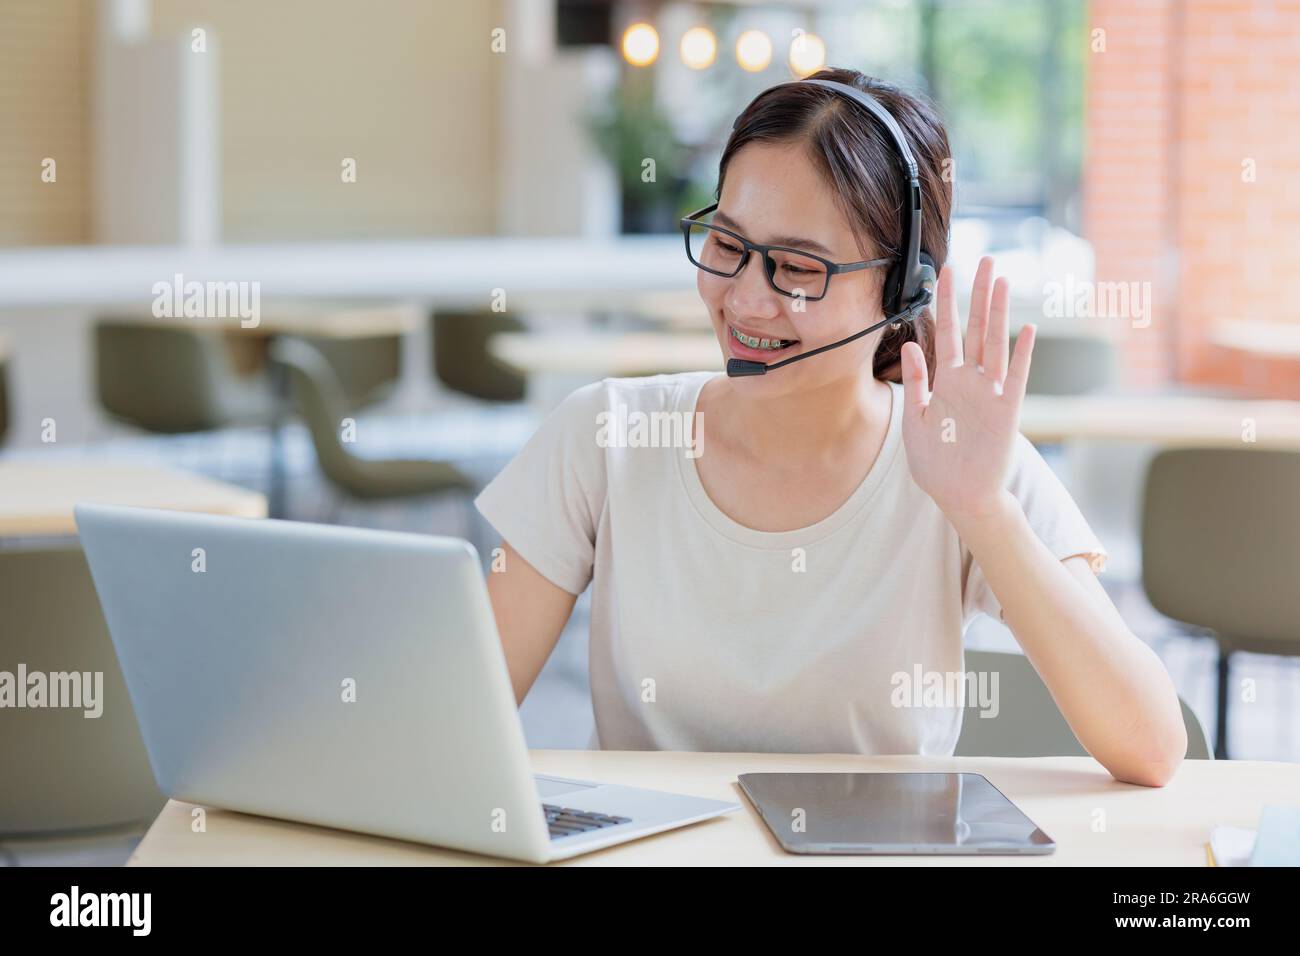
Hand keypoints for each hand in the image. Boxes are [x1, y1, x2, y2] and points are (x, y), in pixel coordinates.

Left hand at [899, 257, 1034, 521]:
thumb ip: (914, 382)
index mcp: (946, 381)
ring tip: (1002, 281)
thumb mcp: (915, 420)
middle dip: (979, 295)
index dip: (947, 302)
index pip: (947, 332)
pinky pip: (1016, 378)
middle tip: (986, 260)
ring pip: (996, 344)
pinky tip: (1026, 329)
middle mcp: (970, 381)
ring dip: (999, 313)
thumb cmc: (936, 463)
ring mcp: (990, 394)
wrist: (960, 497)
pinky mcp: (1007, 412)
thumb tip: (911, 344)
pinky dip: (1021, 355)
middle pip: (977, 329)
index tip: (946, 272)